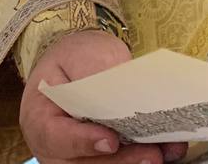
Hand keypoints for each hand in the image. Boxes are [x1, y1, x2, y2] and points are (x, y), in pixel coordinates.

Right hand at [22, 30, 186, 163]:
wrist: (81, 62)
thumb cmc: (76, 57)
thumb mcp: (80, 54)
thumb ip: (93, 75)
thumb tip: (116, 96)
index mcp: (40, 116)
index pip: (57, 137)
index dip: (83, 142)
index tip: (111, 140)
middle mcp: (55, 146)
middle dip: (121, 161)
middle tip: (151, 154)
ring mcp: (77, 157)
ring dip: (135, 162)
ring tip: (166, 152)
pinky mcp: (100, 159)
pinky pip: (118, 163)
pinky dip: (141, 158)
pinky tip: (167, 150)